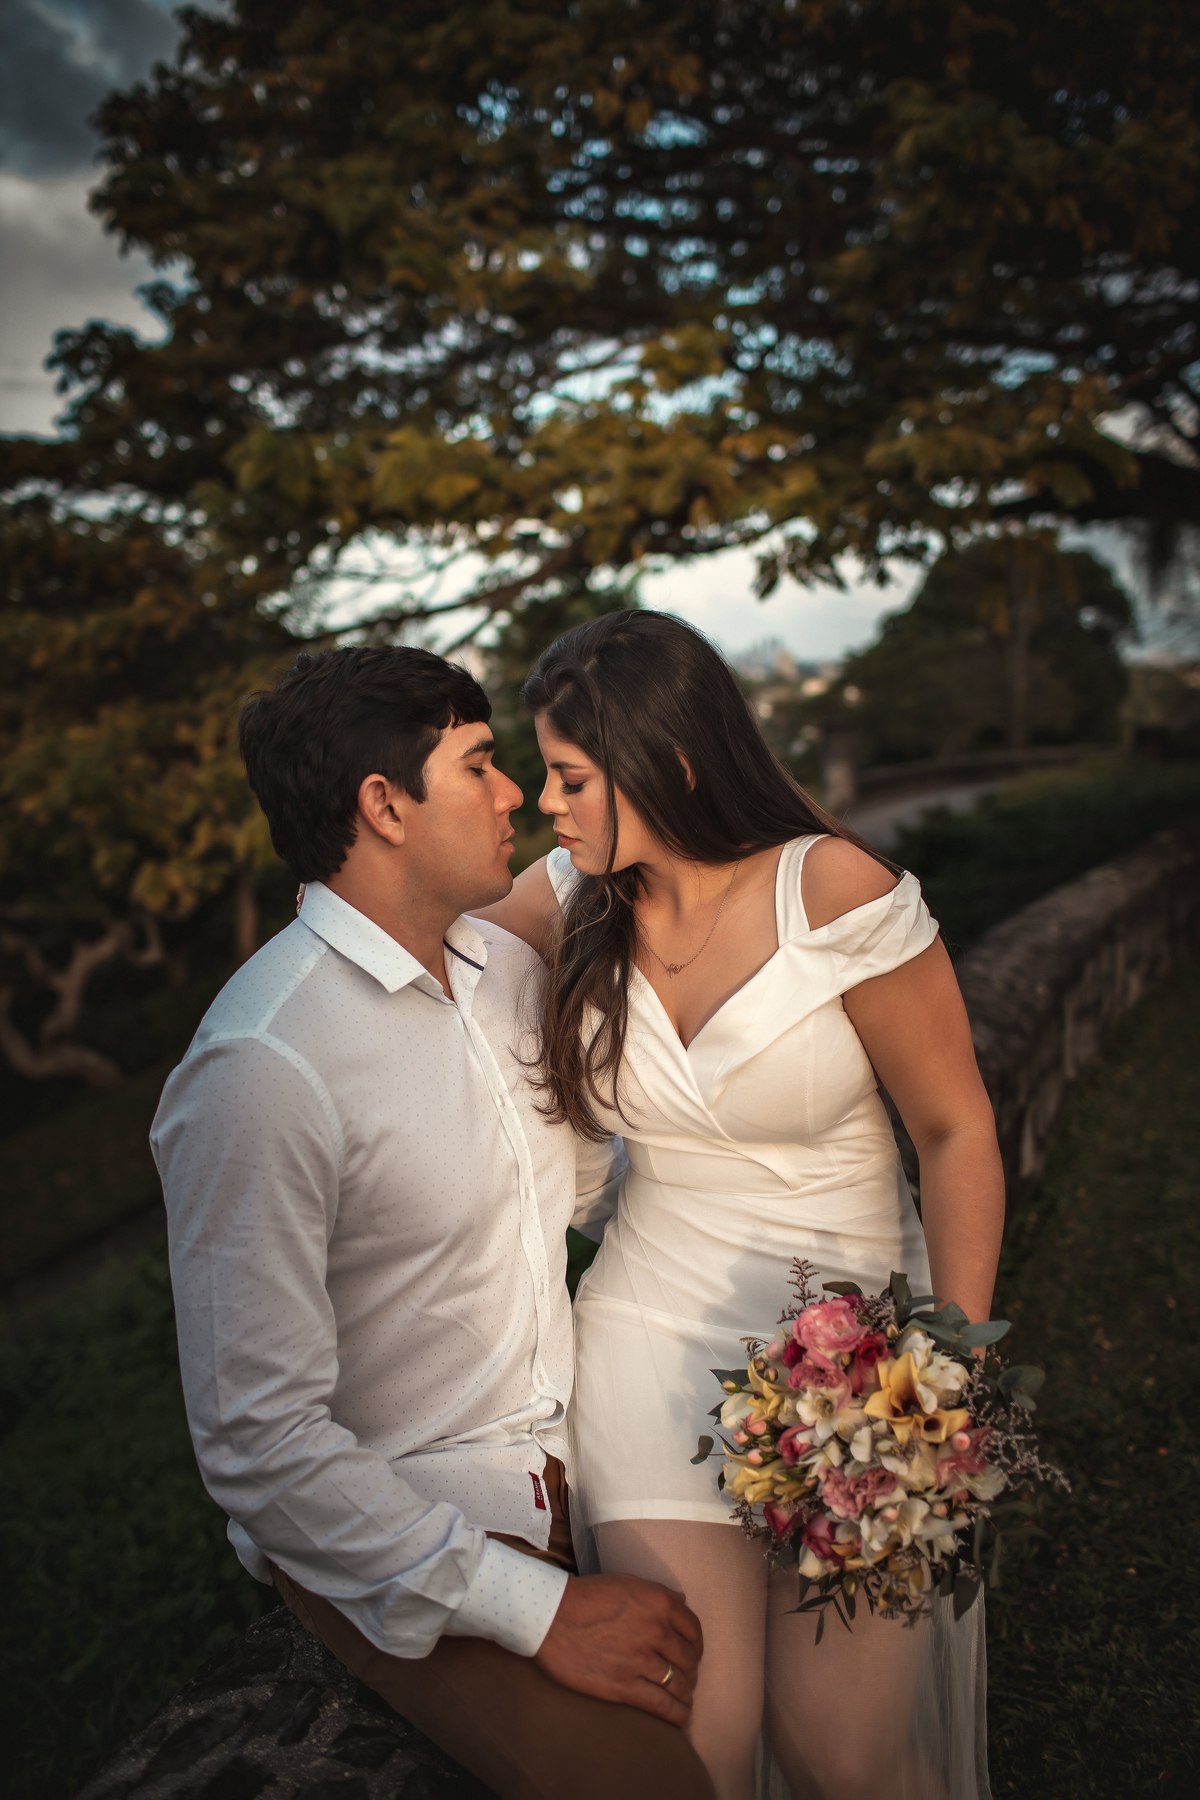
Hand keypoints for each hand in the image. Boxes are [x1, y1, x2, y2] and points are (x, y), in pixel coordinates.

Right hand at [533, 1572, 702, 1726]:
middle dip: (691, 1670)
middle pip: (688, 1658)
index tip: (692, 1653)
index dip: (696, 1644)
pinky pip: (661, 1705)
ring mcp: (640, 1660)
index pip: (693, 1628)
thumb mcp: (626, 1583)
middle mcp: (655, 1630)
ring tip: (686, 1701)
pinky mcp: (623, 1686)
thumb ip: (657, 1594)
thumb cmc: (586, 1597)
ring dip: (686, 1694)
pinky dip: (677, 1714)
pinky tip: (682, 1717)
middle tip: (687, 1678)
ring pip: (678, 1683)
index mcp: (658, 1602)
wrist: (550, 1616)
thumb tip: (682, 1603)